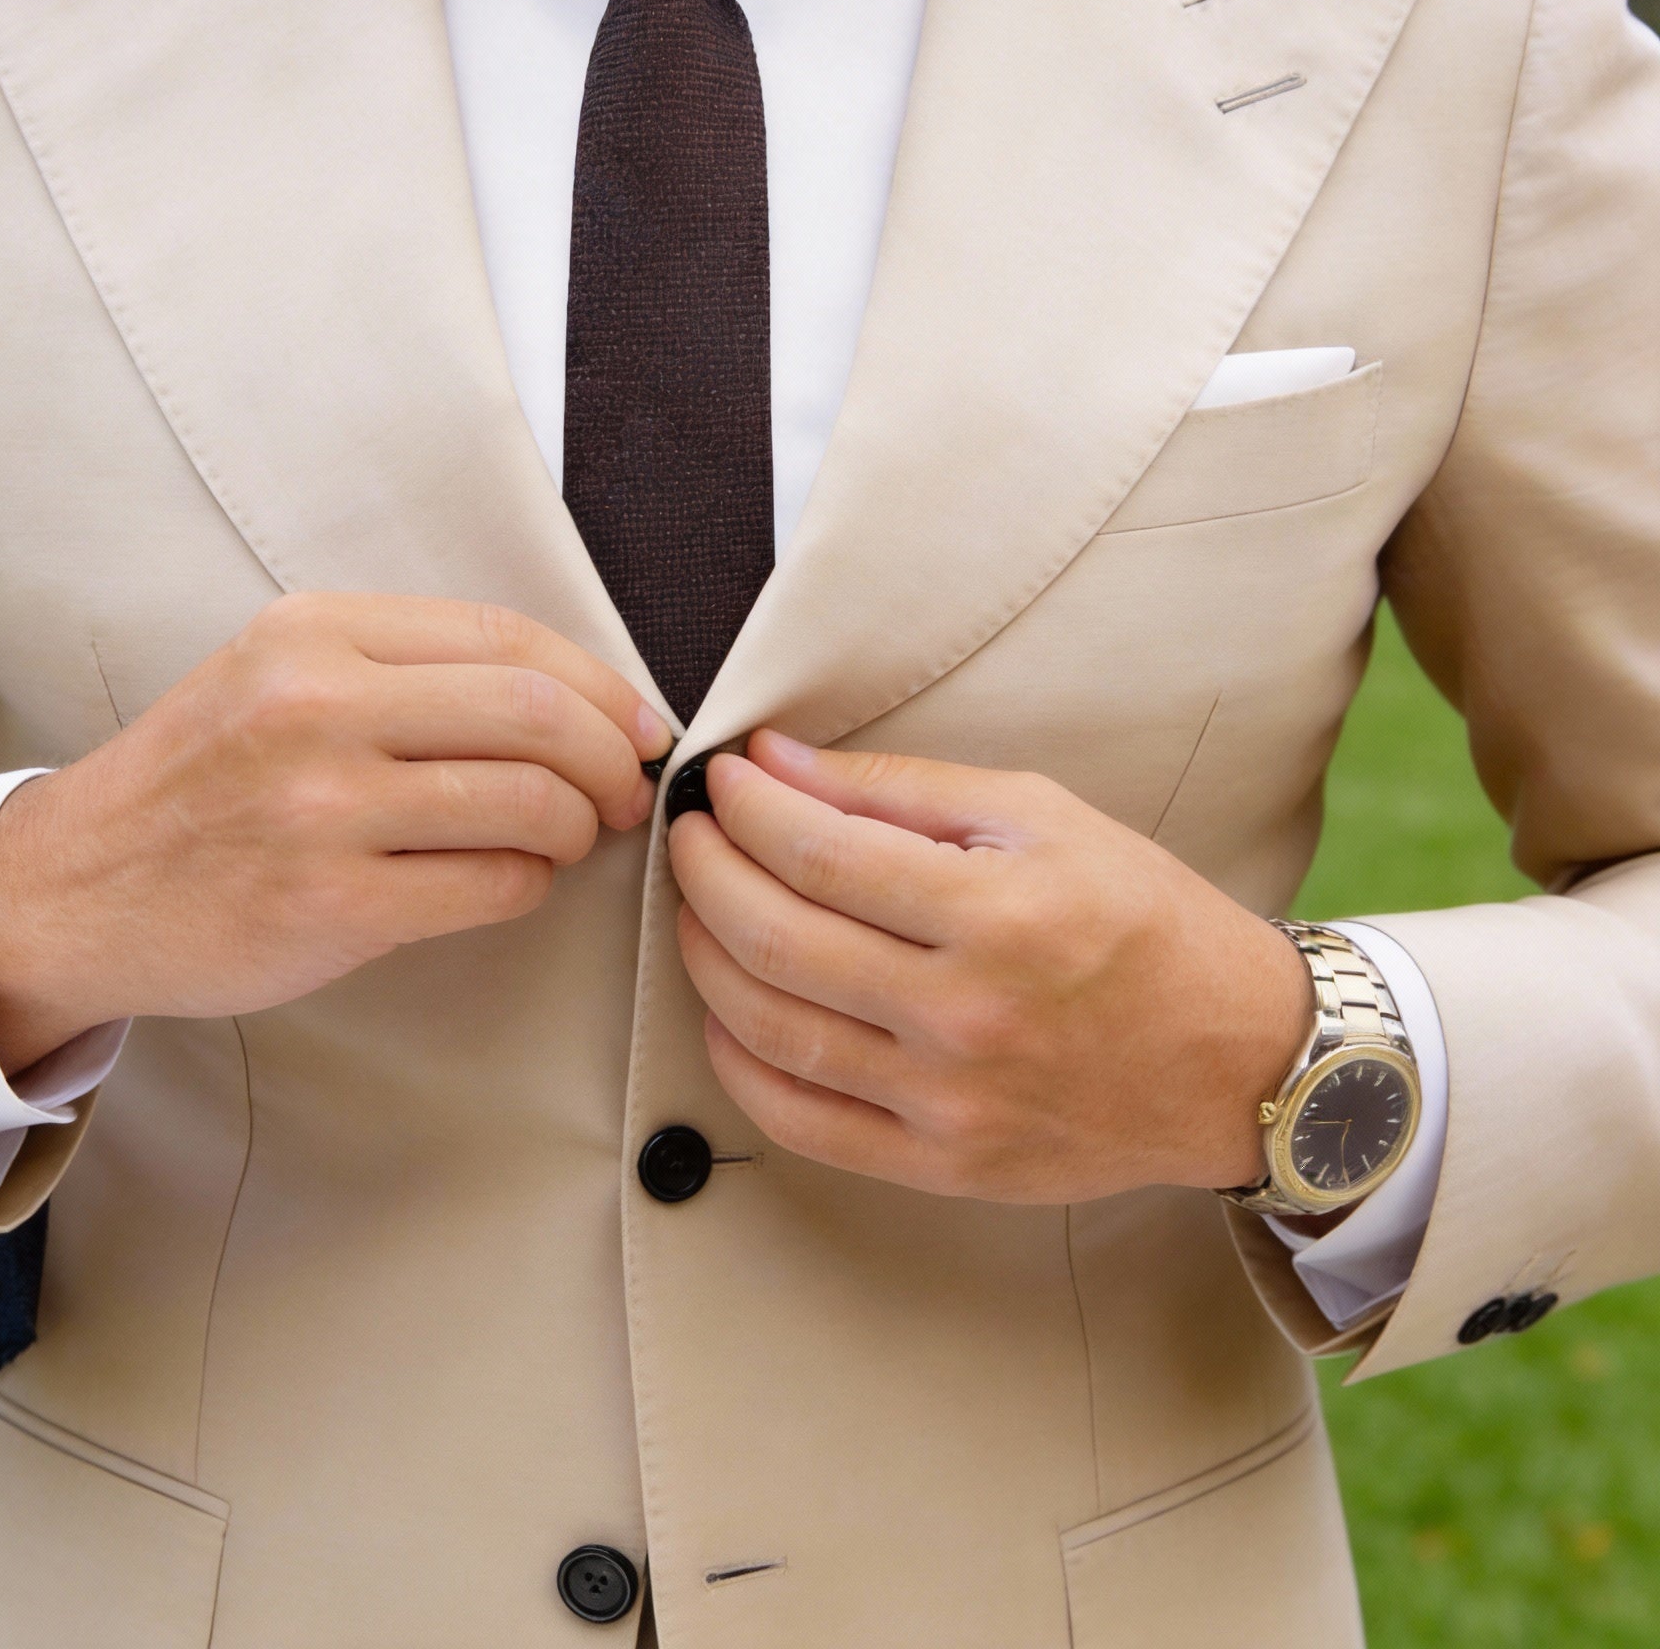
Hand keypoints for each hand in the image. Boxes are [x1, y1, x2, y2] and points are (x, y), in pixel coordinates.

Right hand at [0, 593, 668, 1075]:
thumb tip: (577, 697)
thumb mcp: (276, 673)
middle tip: (623, 791)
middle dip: (611, 757)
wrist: (74, 887)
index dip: (601, 684)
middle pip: (536, 711)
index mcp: (314, 631)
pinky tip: (509, 880)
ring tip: (568, 837)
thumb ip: (404, 668)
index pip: (507, 637)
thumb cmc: (201, 781)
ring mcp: (322, 807)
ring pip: (528, 801)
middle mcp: (318, 705)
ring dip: (576, 826)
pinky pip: (492, 886)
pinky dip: (528, 884)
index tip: (639, 722)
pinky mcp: (331, 904)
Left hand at [668, 732, 1311, 1202]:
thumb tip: (775, 763)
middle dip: (705, 873)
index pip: (819, 854)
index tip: (720, 781)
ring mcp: (950, 1102)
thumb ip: (898, 790)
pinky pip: (804, 1124)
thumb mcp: (1041, 817)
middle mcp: (967, 1015)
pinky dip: (740, 1064)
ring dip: (705, 959)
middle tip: (690, 836)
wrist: (1237, 1059)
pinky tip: (726, 1012)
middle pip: (779, 939)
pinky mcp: (944, 1165)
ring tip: (695, 910)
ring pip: (773, 1031)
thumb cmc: (1141, 920)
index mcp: (997, 913)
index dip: (745, 810)